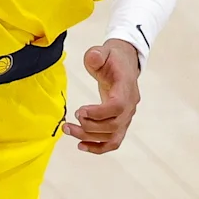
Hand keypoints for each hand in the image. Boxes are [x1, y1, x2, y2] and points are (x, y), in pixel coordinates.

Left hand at [63, 39, 140, 153]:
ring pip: (112, 136)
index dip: (99, 112)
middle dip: (88, 127)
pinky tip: (81, 145)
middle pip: (114, 125)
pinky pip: (113, 141)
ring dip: (89, 138)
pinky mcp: (121, 122)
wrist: (124, 63)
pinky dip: (98, 147)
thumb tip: (93, 58)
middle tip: (69, 123)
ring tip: (68, 130)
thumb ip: (97, 55)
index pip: (118, 106)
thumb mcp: (103, 51)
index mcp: (126, 87)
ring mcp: (127, 115)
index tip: (80, 111)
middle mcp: (130, 105)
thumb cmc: (112, 58)